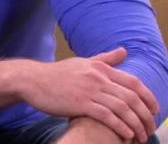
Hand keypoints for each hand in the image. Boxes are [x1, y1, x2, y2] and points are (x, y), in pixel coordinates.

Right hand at [21, 47, 157, 142]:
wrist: (32, 80)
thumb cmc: (57, 74)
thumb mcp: (82, 62)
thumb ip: (105, 59)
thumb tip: (124, 51)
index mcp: (100, 68)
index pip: (134, 82)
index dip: (149, 98)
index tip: (155, 111)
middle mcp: (98, 77)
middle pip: (132, 97)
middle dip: (145, 115)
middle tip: (150, 128)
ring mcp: (89, 90)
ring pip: (123, 109)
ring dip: (136, 125)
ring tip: (140, 136)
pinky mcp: (80, 104)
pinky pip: (108, 117)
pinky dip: (121, 127)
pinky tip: (126, 135)